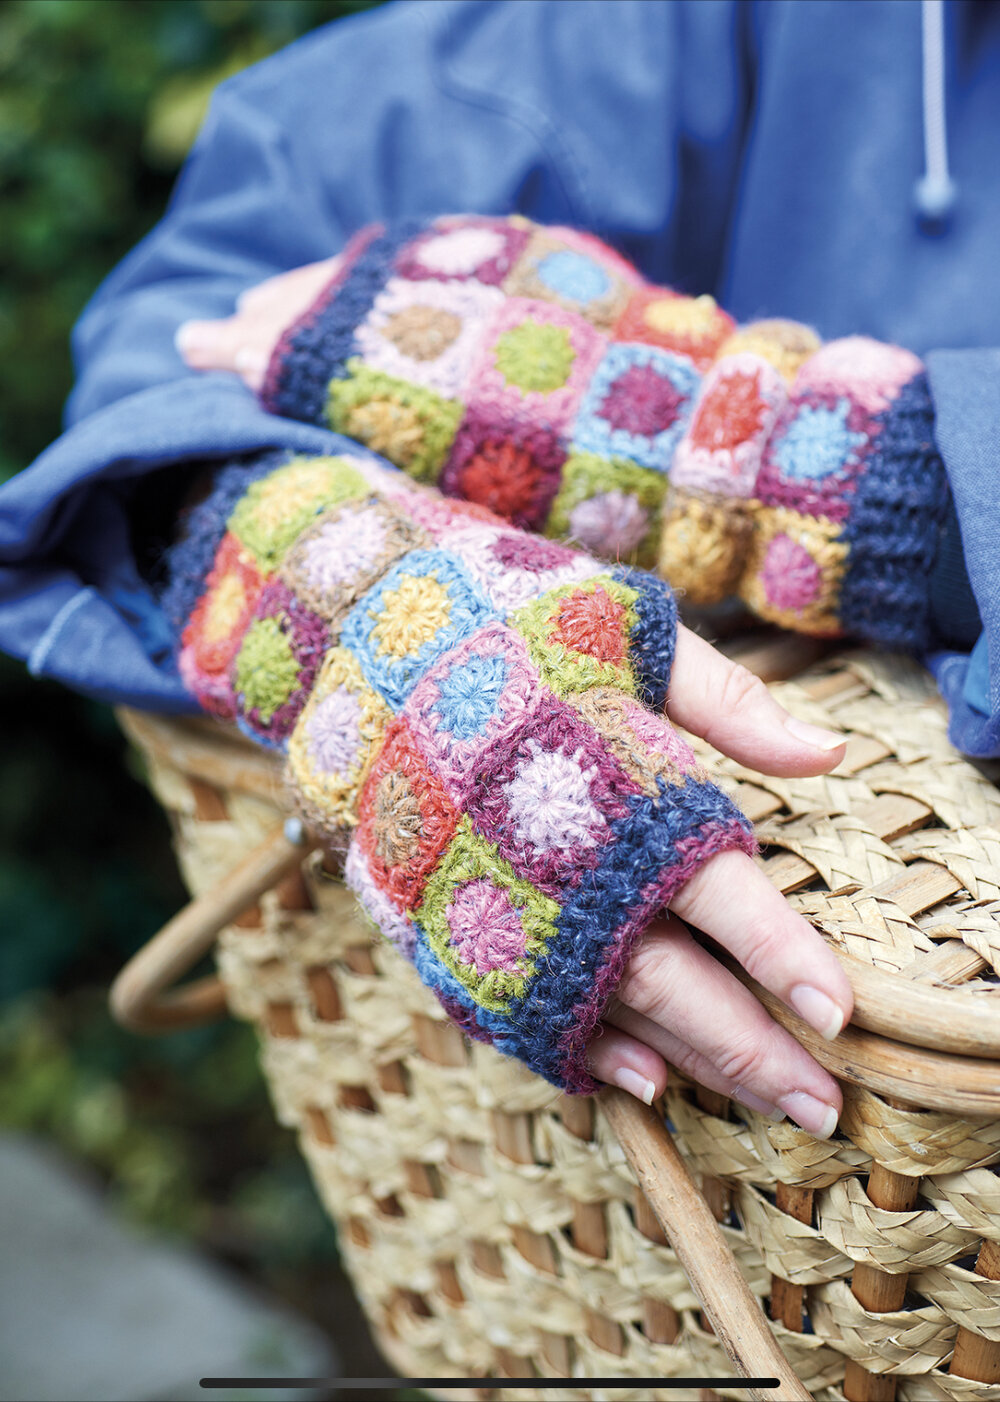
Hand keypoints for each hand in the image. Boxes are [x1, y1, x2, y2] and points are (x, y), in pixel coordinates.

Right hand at [178, 257, 854, 1134]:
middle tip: (822, 1107)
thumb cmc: (499, 612)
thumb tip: (828, 754)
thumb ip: (725, 699)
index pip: (715, 892)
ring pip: (597, 1005)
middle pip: (666, 978)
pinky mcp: (432, 914)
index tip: (843, 1016)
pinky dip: (575, 1050)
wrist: (344, 621)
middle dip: (750, 1048)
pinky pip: (510, 1004)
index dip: (781, 956)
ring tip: (759, 1106)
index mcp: (607, 786)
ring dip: (683, 1062)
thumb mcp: (622, 626)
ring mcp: (481, 897)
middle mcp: (547, 859)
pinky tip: (636, 1082)